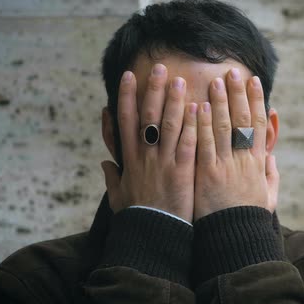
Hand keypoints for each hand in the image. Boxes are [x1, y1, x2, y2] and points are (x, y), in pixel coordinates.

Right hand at [101, 64, 197, 222]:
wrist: (153, 236)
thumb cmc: (137, 217)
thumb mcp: (119, 197)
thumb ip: (112, 178)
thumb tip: (104, 163)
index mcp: (129, 159)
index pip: (126, 121)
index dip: (127, 97)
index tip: (129, 76)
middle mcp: (145, 156)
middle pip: (148, 116)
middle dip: (153, 90)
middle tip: (159, 67)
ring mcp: (164, 162)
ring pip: (169, 125)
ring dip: (174, 100)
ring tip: (180, 79)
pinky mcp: (183, 171)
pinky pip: (188, 143)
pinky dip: (193, 125)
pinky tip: (199, 108)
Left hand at [194, 68, 275, 220]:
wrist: (233, 239)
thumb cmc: (247, 219)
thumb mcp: (267, 199)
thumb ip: (271, 177)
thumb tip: (271, 158)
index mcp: (258, 163)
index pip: (259, 125)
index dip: (256, 100)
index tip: (252, 81)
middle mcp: (243, 160)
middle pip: (242, 120)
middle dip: (237, 94)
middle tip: (232, 72)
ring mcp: (225, 166)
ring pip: (224, 128)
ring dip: (220, 103)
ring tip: (215, 81)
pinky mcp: (207, 174)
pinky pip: (205, 145)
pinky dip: (203, 125)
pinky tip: (200, 107)